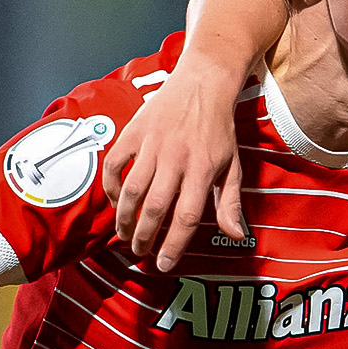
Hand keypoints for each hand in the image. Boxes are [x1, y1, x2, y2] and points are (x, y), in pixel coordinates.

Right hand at [103, 65, 246, 271]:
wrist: (203, 84)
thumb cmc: (219, 130)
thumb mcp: (232, 166)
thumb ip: (230, 203)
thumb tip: (236, 236)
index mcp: (203, 169)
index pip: (185, 217)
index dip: (173, 245)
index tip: (163, 264)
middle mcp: (176, 159)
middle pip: (154, 208)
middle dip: (145, 237)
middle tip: (141, 252)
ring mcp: (152, 144)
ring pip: (131, 191)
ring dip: (125, 219)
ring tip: (126, 235)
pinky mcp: (133, 132)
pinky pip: (114, 165)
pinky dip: (111, 187)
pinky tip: (117, 203)